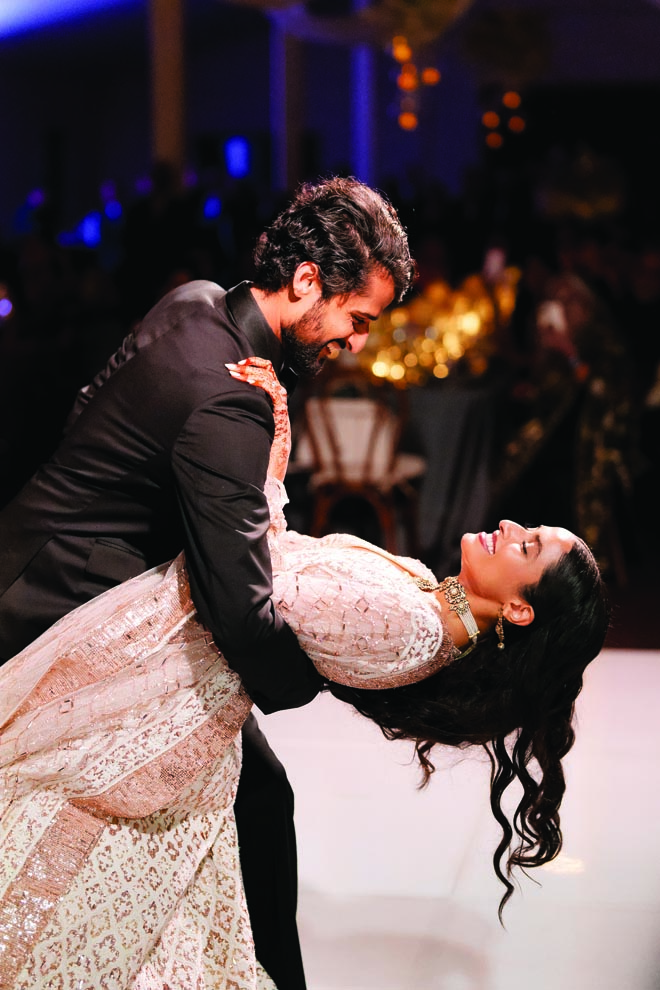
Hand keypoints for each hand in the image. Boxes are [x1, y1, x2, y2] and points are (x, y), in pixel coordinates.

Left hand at [226, 357, 290, 480]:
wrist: (267, 476)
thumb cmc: (254, 457)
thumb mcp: (246, 430)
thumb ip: (241, 417)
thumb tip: (218, 407)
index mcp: (270, 406)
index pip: (267, 376)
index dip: (252, 366)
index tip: (234, 367)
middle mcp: (278, 406)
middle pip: (270, 373)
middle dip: (249, 365)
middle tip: (230, 367)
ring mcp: (281, 411)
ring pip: (272, 379)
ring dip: (252, 372)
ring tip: (234, 373)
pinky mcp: (282, 419)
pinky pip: (276, 393)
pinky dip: (262, 384)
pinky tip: (248, 383)